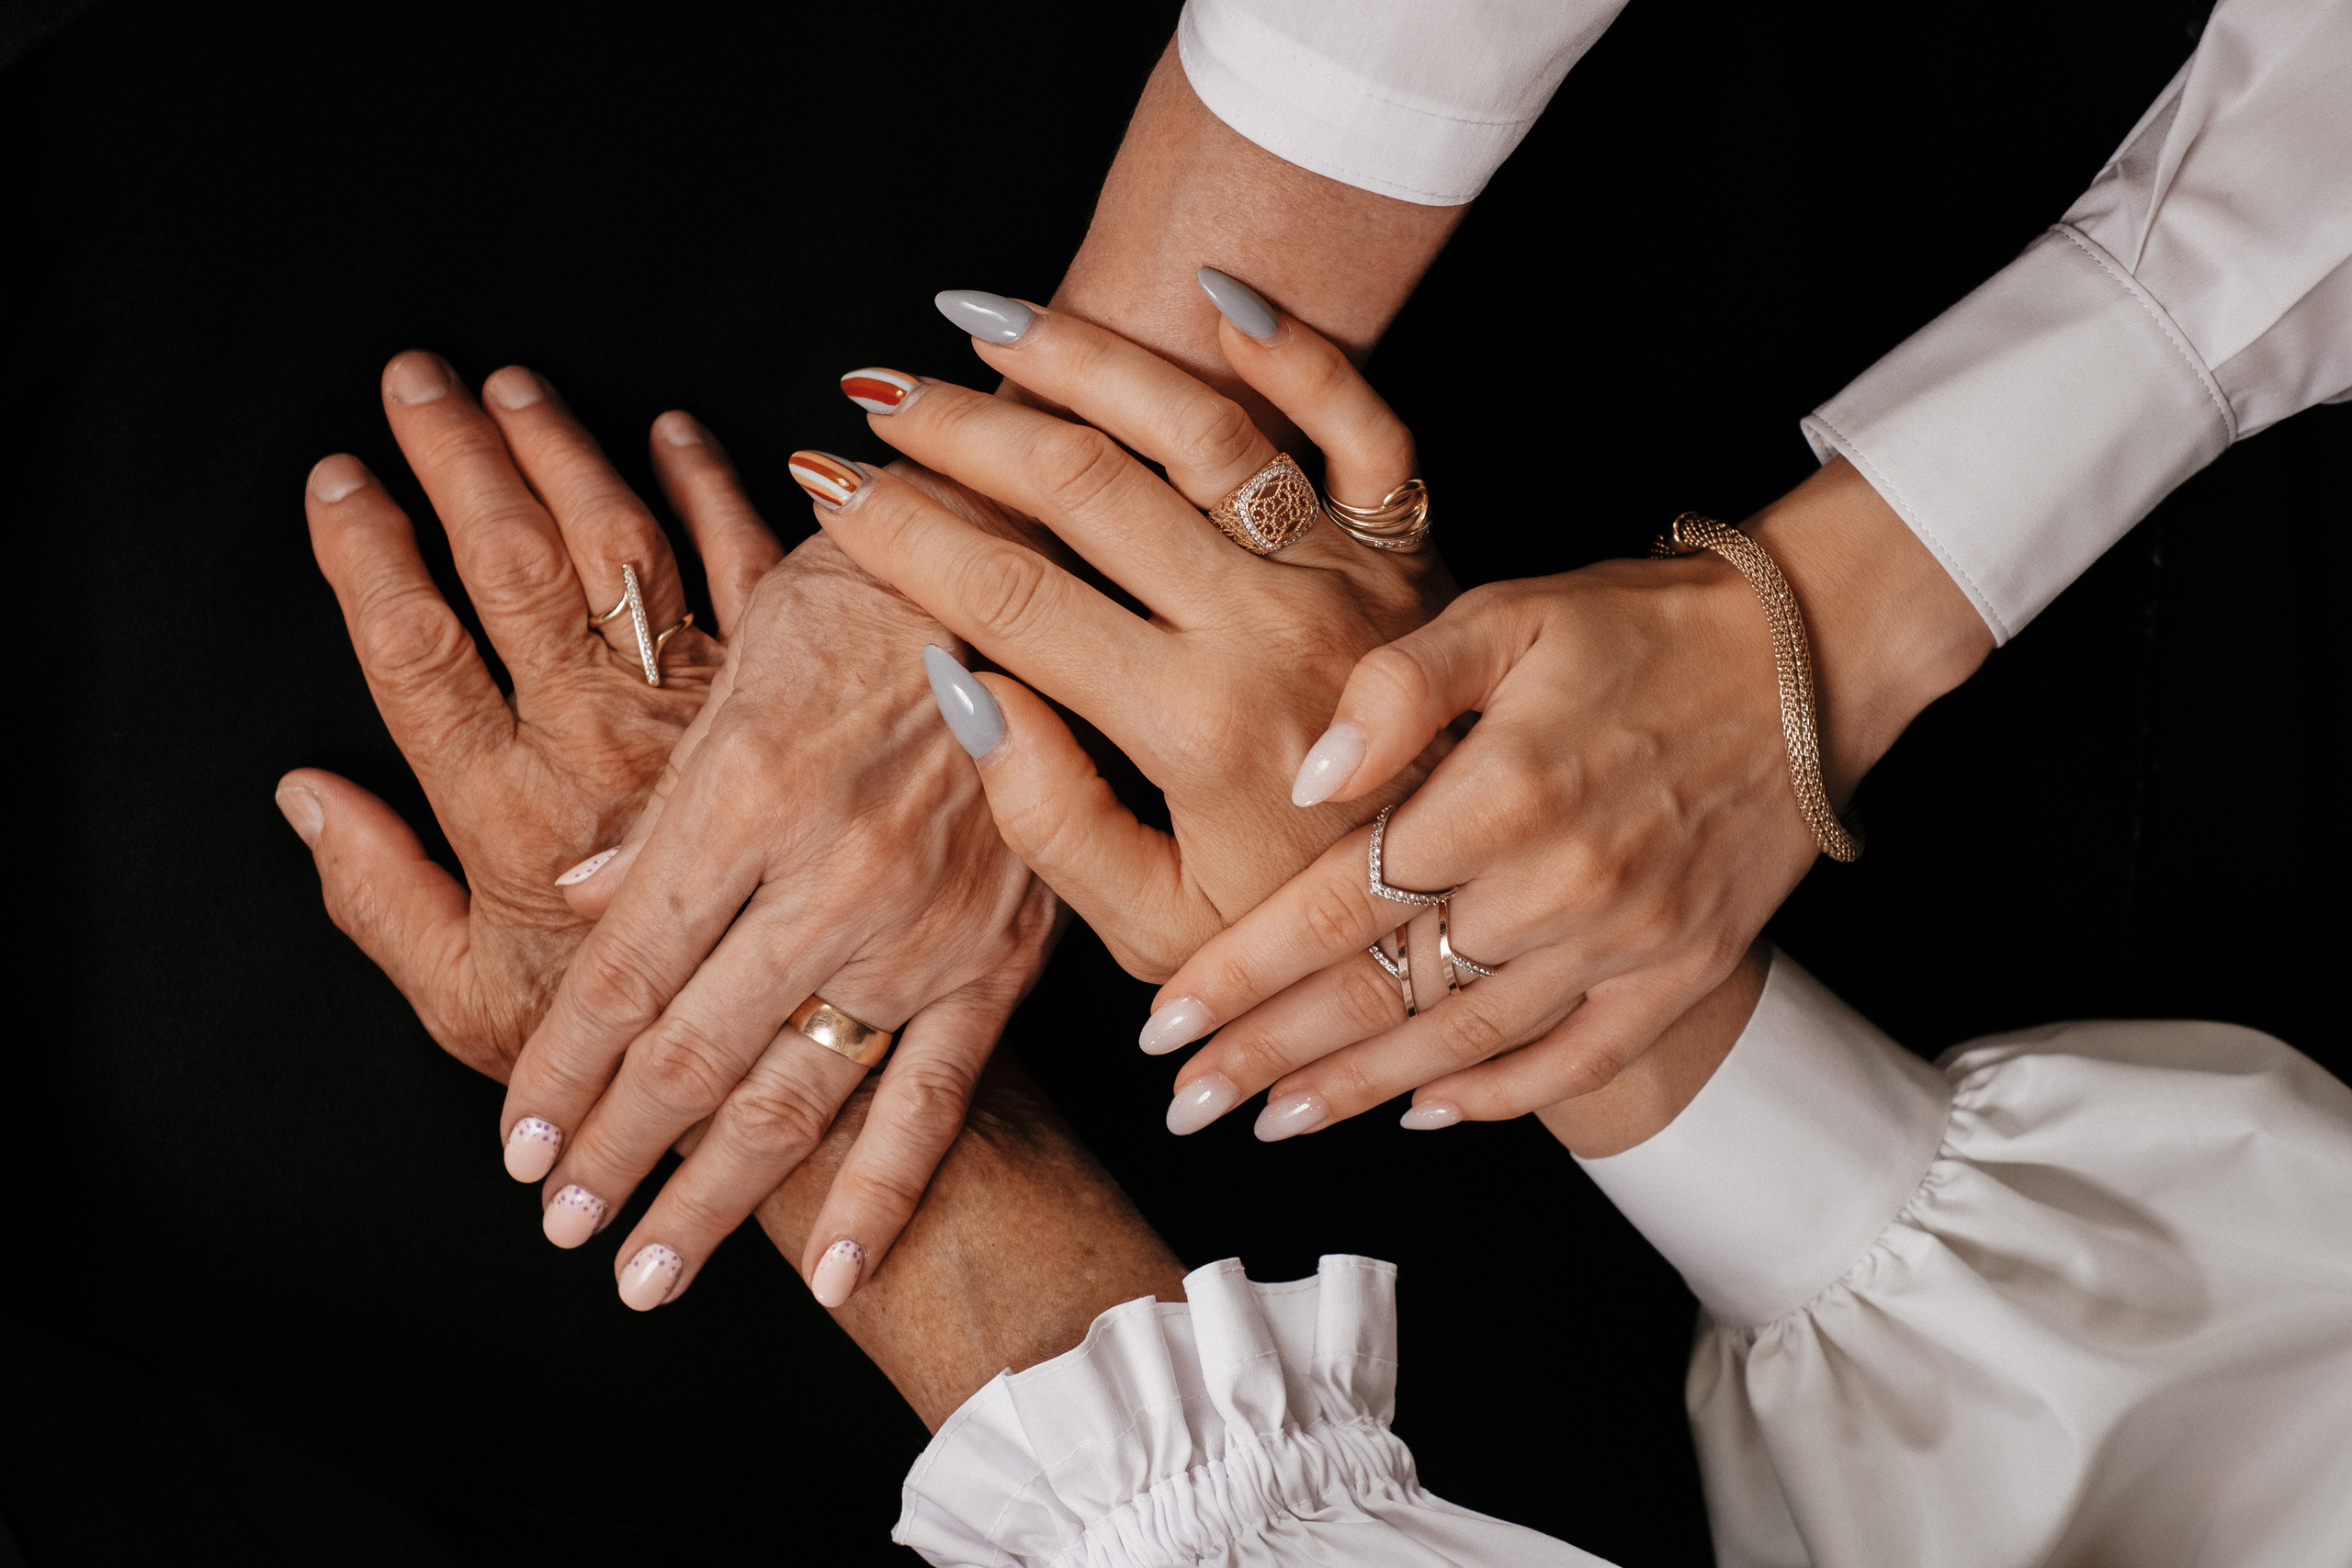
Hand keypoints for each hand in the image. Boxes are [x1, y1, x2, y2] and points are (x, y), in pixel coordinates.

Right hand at [278, 352, 771, 1082]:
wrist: (800, 1058)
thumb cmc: (629, 1044)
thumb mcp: (469, 1010)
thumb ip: (376, 900)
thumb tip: (303, 795)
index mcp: (512, 812)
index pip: (418, 650)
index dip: (369, 553)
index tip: (339, 478)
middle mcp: (602, 744)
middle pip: (512, 570)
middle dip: (456, 462)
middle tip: (416, 381)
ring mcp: (703, 711)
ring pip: (621, 548)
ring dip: (562, 453)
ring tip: (510, 388)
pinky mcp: (791, 698)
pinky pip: (750, 567)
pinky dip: (713, 490)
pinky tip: (672, 431)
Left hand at [499, 453, 1054, 1312]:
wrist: (1035, 570)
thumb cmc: (872, 594)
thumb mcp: (740, 663)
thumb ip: (663, 801)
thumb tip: (577, 894)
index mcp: (747, 797)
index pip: (625, 971)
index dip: (562, 1067)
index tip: (518, 1144)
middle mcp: (830, 880)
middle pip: (691, 1055)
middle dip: (613, 1155)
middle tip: (561, 1229)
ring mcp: (923, 929)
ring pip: (797, 1094)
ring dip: (713, 1196)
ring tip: (650, 1276)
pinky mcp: (1001, 954)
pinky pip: (936, 1093)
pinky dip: (884, 1190)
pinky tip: (834, 1272)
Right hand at [801, 292, 1453, 987]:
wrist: (1461, 905)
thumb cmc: (1298, 928)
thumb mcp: (1155, 927)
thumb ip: (1049, 820)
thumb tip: (960, 683)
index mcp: (1190, 721)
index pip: (1008, 596)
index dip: (902, 534)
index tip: (827, 487)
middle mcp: (1264, 625)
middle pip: (1082, 486)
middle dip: (958, 430)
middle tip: (871, 397)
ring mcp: (1337, 572)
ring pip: (1199, 425)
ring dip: (1081, 358)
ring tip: (980, 318)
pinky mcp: (1403, 547)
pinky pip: (1363, 424)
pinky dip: (1299, 352)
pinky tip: (1213, 298)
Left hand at [1144, 458, 1993, 1140]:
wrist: (1807, 657)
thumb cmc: (1640, 626)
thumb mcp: (1508, 614)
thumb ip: (1395, 689)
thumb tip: (1305, 777)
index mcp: (1500, 794)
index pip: (1337, 908)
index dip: (1243, 973)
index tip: (1164, 1024)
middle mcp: (1558, 884)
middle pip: (1381, 993)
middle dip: (1270, 1057)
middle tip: (1185, 1104)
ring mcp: (1624, 940)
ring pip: (1463, 1041)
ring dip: (1359, 1092)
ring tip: (1272, 1122)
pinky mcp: (1680, 969)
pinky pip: (1575, 1061)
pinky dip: (1498, 1097)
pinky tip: (1424, 1114)